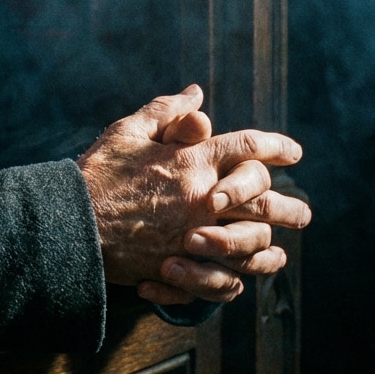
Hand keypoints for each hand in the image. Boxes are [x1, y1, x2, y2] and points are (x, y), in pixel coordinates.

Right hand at [77, 87, 309, 304]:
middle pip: (263, 201)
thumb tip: (196, 94)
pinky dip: (240, 280)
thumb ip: (166, 111)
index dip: (277, 147)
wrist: (70, 223)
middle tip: (304, 214)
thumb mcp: (127, 132)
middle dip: (289, 207)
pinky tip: (245, 276)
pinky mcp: (179, 268)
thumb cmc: (97, 174)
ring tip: (282, 249)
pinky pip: (224, 279)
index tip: (295, 153)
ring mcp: (193, 237)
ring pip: (251, 245)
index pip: (248, 147)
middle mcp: (201, 200)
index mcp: (192, 161)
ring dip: (271, 248)